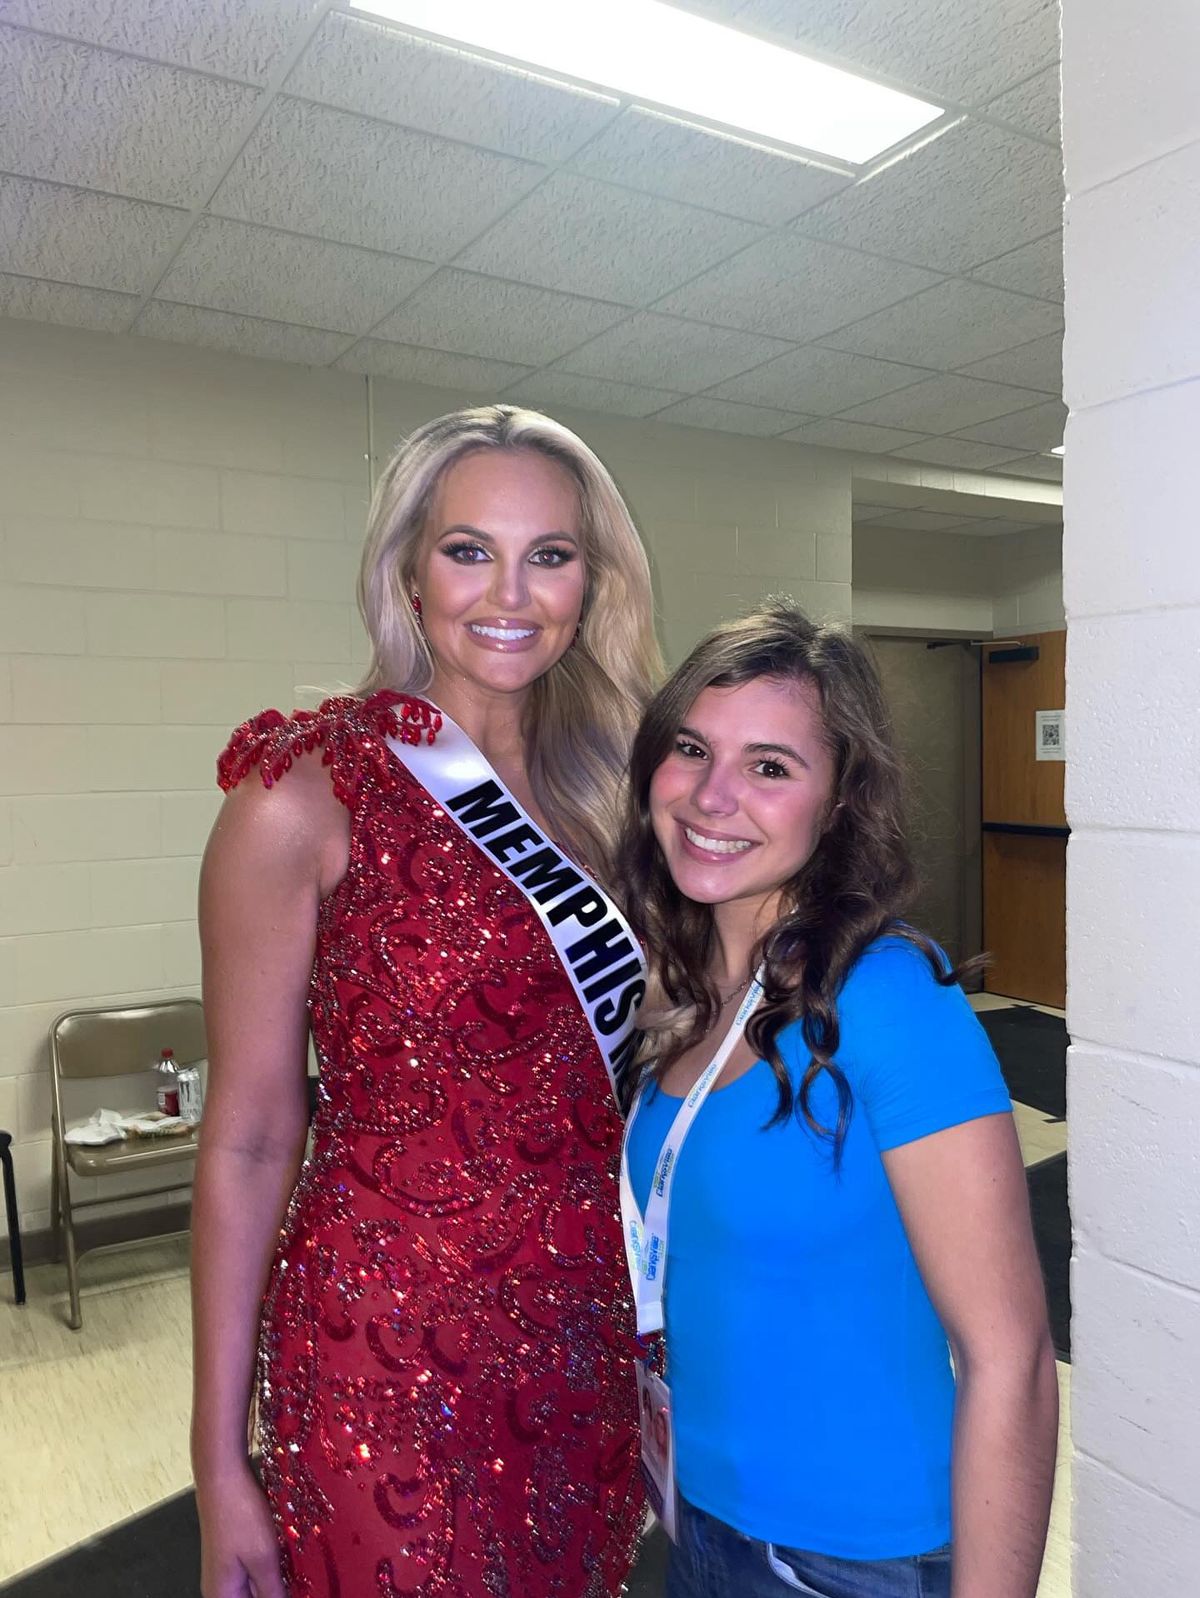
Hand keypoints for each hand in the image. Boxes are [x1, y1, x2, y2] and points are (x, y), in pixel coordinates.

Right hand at [197, 1462, 287, 1597]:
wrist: (223, 1475)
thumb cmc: (240, 1515)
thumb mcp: (263, 1559)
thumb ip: (273, 1592)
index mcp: (223, 1597)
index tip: (296, 1588)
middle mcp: (220, 1590)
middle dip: (278, 1592)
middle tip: (301, 1579)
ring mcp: (226, 1571)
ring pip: (255, 1588)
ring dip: (277, 1583)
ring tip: (298, 1571)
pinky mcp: (233, 1555)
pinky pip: (254, 1574)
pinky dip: (271, 1571)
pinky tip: (287, 1558)